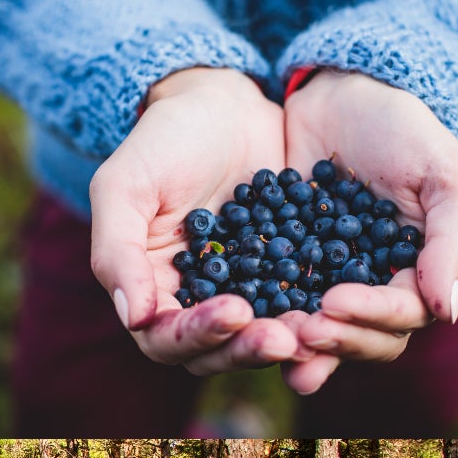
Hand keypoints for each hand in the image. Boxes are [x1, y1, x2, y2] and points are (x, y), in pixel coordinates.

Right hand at [89, 68, 305, 377]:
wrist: (222, 105)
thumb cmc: (161, 141)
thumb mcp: (124, 187)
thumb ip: (116, 252)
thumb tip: (133, 318)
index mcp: (150, 290)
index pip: (164, 338)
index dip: (197, 334)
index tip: (234, 311)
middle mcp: (196, 301)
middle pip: (216, 352)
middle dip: (247, 349)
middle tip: (282, 336)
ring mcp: (245, 290)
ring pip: (261, 337)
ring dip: (286, 341)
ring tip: (315, 329)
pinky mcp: (287, 273)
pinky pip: (302, 303)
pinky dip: (318, 311)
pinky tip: (341, 302)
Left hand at [282, 69, 457, 395]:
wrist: (342, 94)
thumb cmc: (407, 131)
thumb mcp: (444, 177)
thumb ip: (450, 243)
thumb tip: (448, 312)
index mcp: (416, 275)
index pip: (402, 316)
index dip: (371, 316)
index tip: (334, 302)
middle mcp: (370, 287)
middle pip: (359, 337)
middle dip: (334, 340)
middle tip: (300, 331)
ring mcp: (322, 277)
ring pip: (315, 327)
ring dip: (296, 340)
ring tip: (272, 340)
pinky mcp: (279, 261)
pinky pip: (270, 294)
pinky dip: (259, 311)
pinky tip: (235, 317)